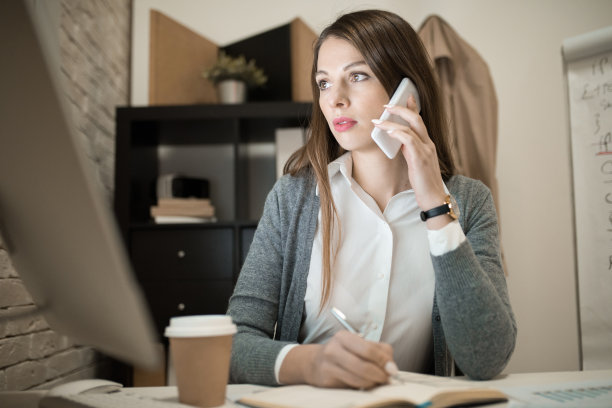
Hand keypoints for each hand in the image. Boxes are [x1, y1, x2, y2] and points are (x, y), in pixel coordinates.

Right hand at [280, 331, 394, 388]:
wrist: (315, 363)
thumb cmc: (344, 353)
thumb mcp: (359, 345)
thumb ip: (378, 351)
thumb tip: (391, 368)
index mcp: (343, 337)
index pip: (369, 349)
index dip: (384, 361)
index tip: (392, 369)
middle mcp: (333, 349)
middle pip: (363, 366)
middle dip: (380, 375)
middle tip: (387, 379)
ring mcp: (328, 366)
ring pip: (358, 379)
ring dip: (373, 383)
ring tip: (377, 382)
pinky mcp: (327, 381)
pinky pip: (351, 386)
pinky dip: (363, 387)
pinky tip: (365, 384)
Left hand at [372, 96, 448, 224]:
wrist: (433, 199)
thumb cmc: (423, 183)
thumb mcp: (415, 163)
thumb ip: (409, 151)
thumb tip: (397, 141)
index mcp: (428, 145)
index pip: (420, 121)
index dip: (412, 107)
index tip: (405, 97)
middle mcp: (428, 144)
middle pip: (416, 119)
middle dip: (401, 109)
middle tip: (386, 105)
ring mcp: (426, 151)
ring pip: (410, 128)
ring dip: (392, 122)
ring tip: (378, 120)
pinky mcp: (420, 159)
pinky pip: (409, 141)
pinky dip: (398, 133)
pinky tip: (388, 132)